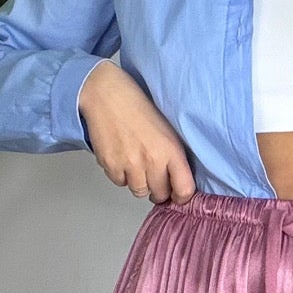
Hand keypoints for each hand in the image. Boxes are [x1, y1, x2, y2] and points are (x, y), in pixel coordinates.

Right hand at [79, 61, 196, 203]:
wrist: (108, 96)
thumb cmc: (139, 109)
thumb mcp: (167, 131)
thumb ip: (174, 158)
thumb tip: (176, 184)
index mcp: (171, 150)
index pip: (184, 189)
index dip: (181, 196)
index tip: (177, 194)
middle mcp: (152, 160)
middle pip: (160, 194)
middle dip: (158, 189)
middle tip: (154, 175)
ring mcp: (130, 164)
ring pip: (139, 191)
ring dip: (139, 182)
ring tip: (136, 161)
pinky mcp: (111, 165)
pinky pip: (120, 182)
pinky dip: (121, 174)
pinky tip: (121, 156)